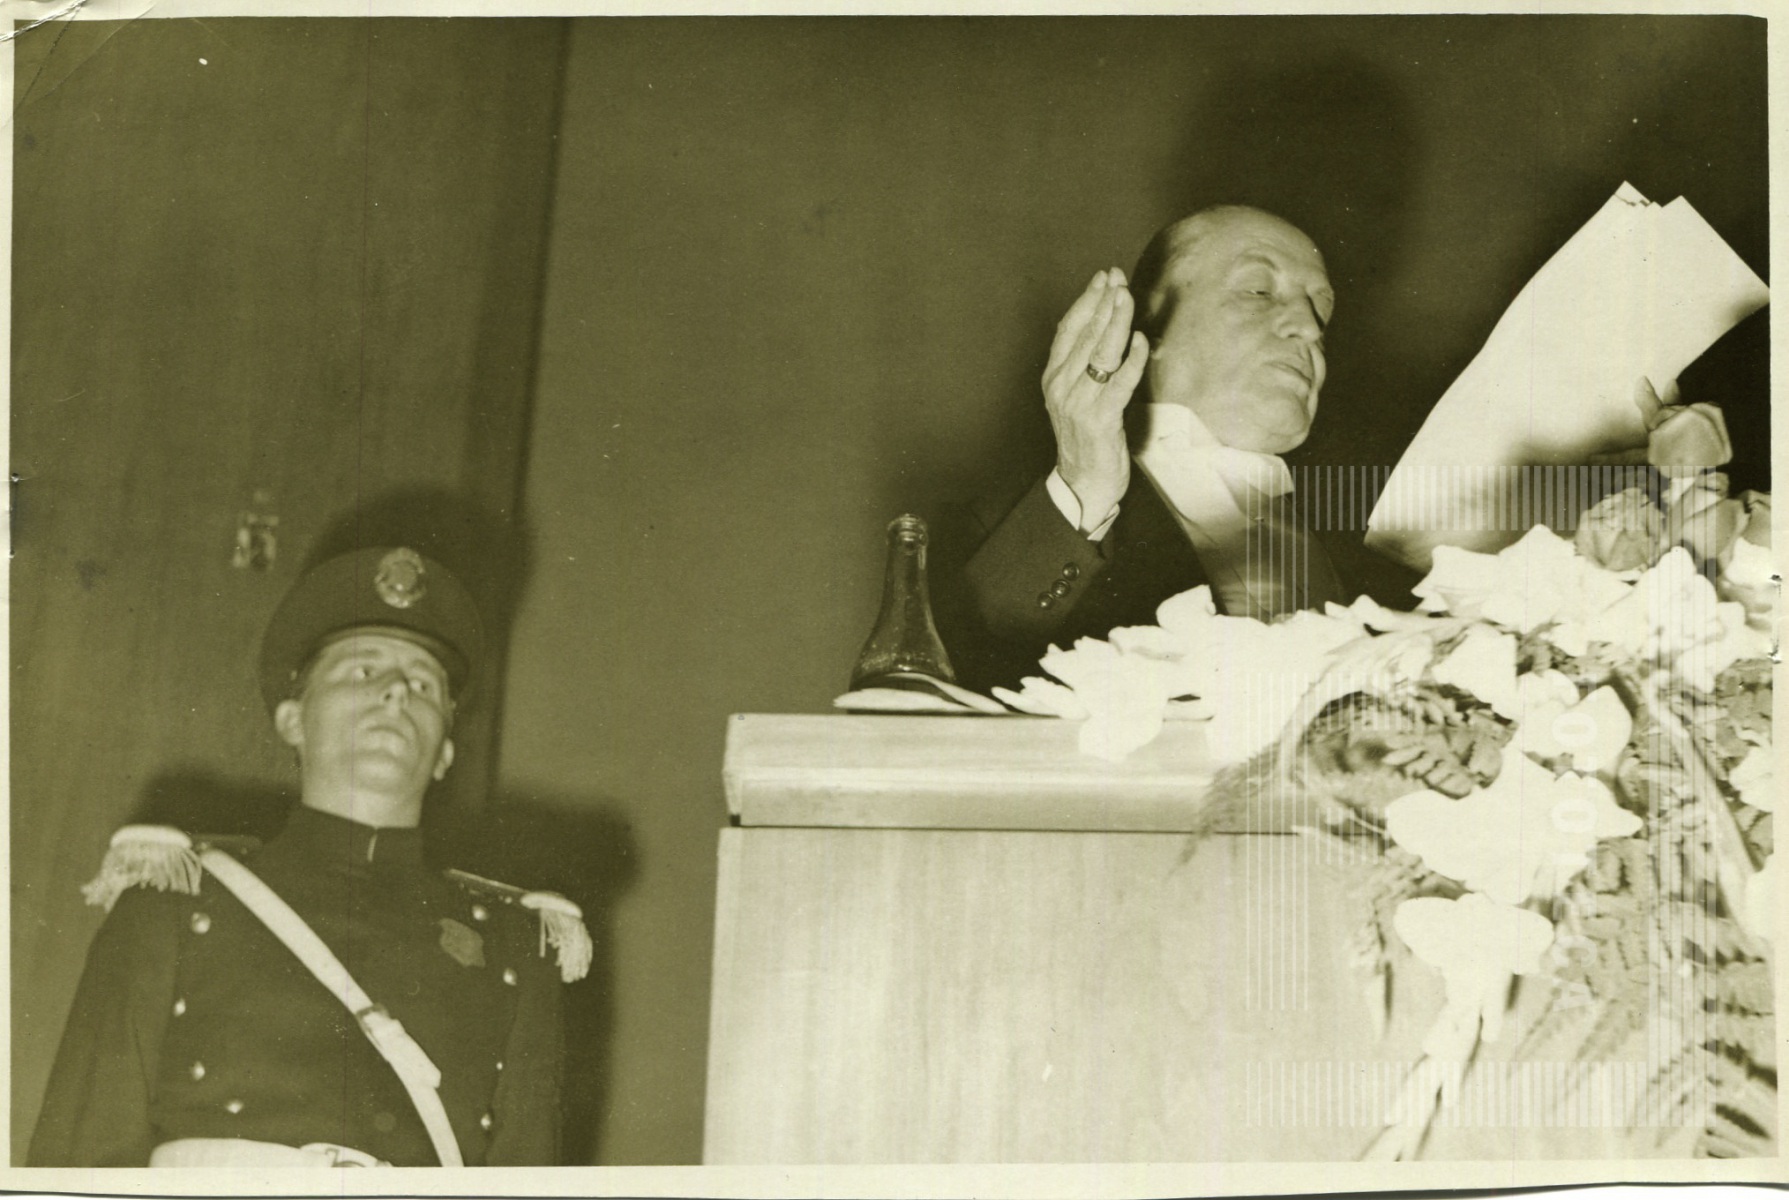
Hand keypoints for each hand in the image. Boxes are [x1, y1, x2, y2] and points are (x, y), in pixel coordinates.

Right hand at [1042, 268, 1148, 528]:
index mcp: (1053, 378)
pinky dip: (1132, 360)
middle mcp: (1061, 387)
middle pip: (1084, 335)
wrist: (1084, 483)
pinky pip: (1119, 383)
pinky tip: (1141, 341)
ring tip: (1127, 297)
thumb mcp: (1075, 396)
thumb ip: (1083, 365)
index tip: (1102, 277)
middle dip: (1103, 303)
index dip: (1085, 301)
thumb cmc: (1087, 438)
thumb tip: (1103, 325)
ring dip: (1116, 322)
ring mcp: (1079, 403)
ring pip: (1100, 353)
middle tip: (1118, 277)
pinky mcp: (1100, 419)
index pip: (1068, 330)